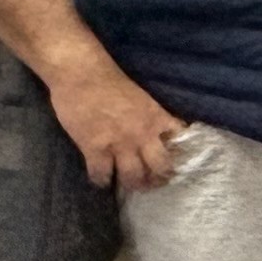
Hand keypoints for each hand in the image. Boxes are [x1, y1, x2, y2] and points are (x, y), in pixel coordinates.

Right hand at [52, 60, 187, 192]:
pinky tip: (102, 181)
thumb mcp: (142, 98)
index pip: (178, 141)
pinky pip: (101, 175)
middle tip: (155, 183)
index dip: (179, 154)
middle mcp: (143, 134)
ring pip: (133, 177)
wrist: (82, 74)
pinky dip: (102, 181)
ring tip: (130, 186)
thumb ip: (150, 117)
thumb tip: (157, 132)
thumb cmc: (110, 81)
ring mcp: (119, 144)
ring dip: (133, 184)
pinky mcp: (94, 148)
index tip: (176, 163)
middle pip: (160, 167)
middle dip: (159, 179)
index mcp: (156, 118)